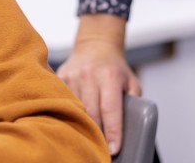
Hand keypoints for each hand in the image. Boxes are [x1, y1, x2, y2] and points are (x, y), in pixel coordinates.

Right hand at [56, 14, 141, 155]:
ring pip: (75, 109)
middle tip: (102, 148)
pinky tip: (72, 120)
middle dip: (97, 133)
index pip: (111, 109)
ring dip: (81, 125)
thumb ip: (134, 102)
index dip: (113, 131)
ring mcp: (72, 76)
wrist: (95, 45)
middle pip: (91, 113)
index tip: (114, 148)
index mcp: (110, 76)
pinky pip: (63, 101)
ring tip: (87, 136)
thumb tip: (133, 127)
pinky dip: (68, 113)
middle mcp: (89, 75)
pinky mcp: (60, 77)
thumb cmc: (115, 68)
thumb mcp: (131, 82)